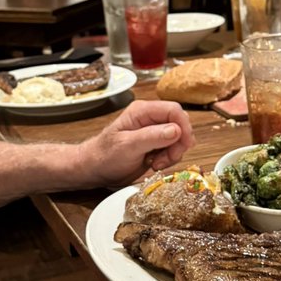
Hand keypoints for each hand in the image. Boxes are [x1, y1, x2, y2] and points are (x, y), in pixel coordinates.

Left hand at [79, 100, 194, 187]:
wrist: (96, 170)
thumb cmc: (105, 155)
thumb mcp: (127, 146)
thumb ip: (152, 136)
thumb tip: (177, 130)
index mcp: (142, 111)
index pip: (174, 110)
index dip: (183, 126)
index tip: (184, 144)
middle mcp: (151, 119)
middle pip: (181, 124)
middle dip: (179, 143)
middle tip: (167, 158)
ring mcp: (155, 132)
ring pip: (180, 139)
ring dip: (173, 154)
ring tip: (156, 163)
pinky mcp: (157, 146)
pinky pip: (174, 150)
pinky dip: (169, 159)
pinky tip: (154, 165)